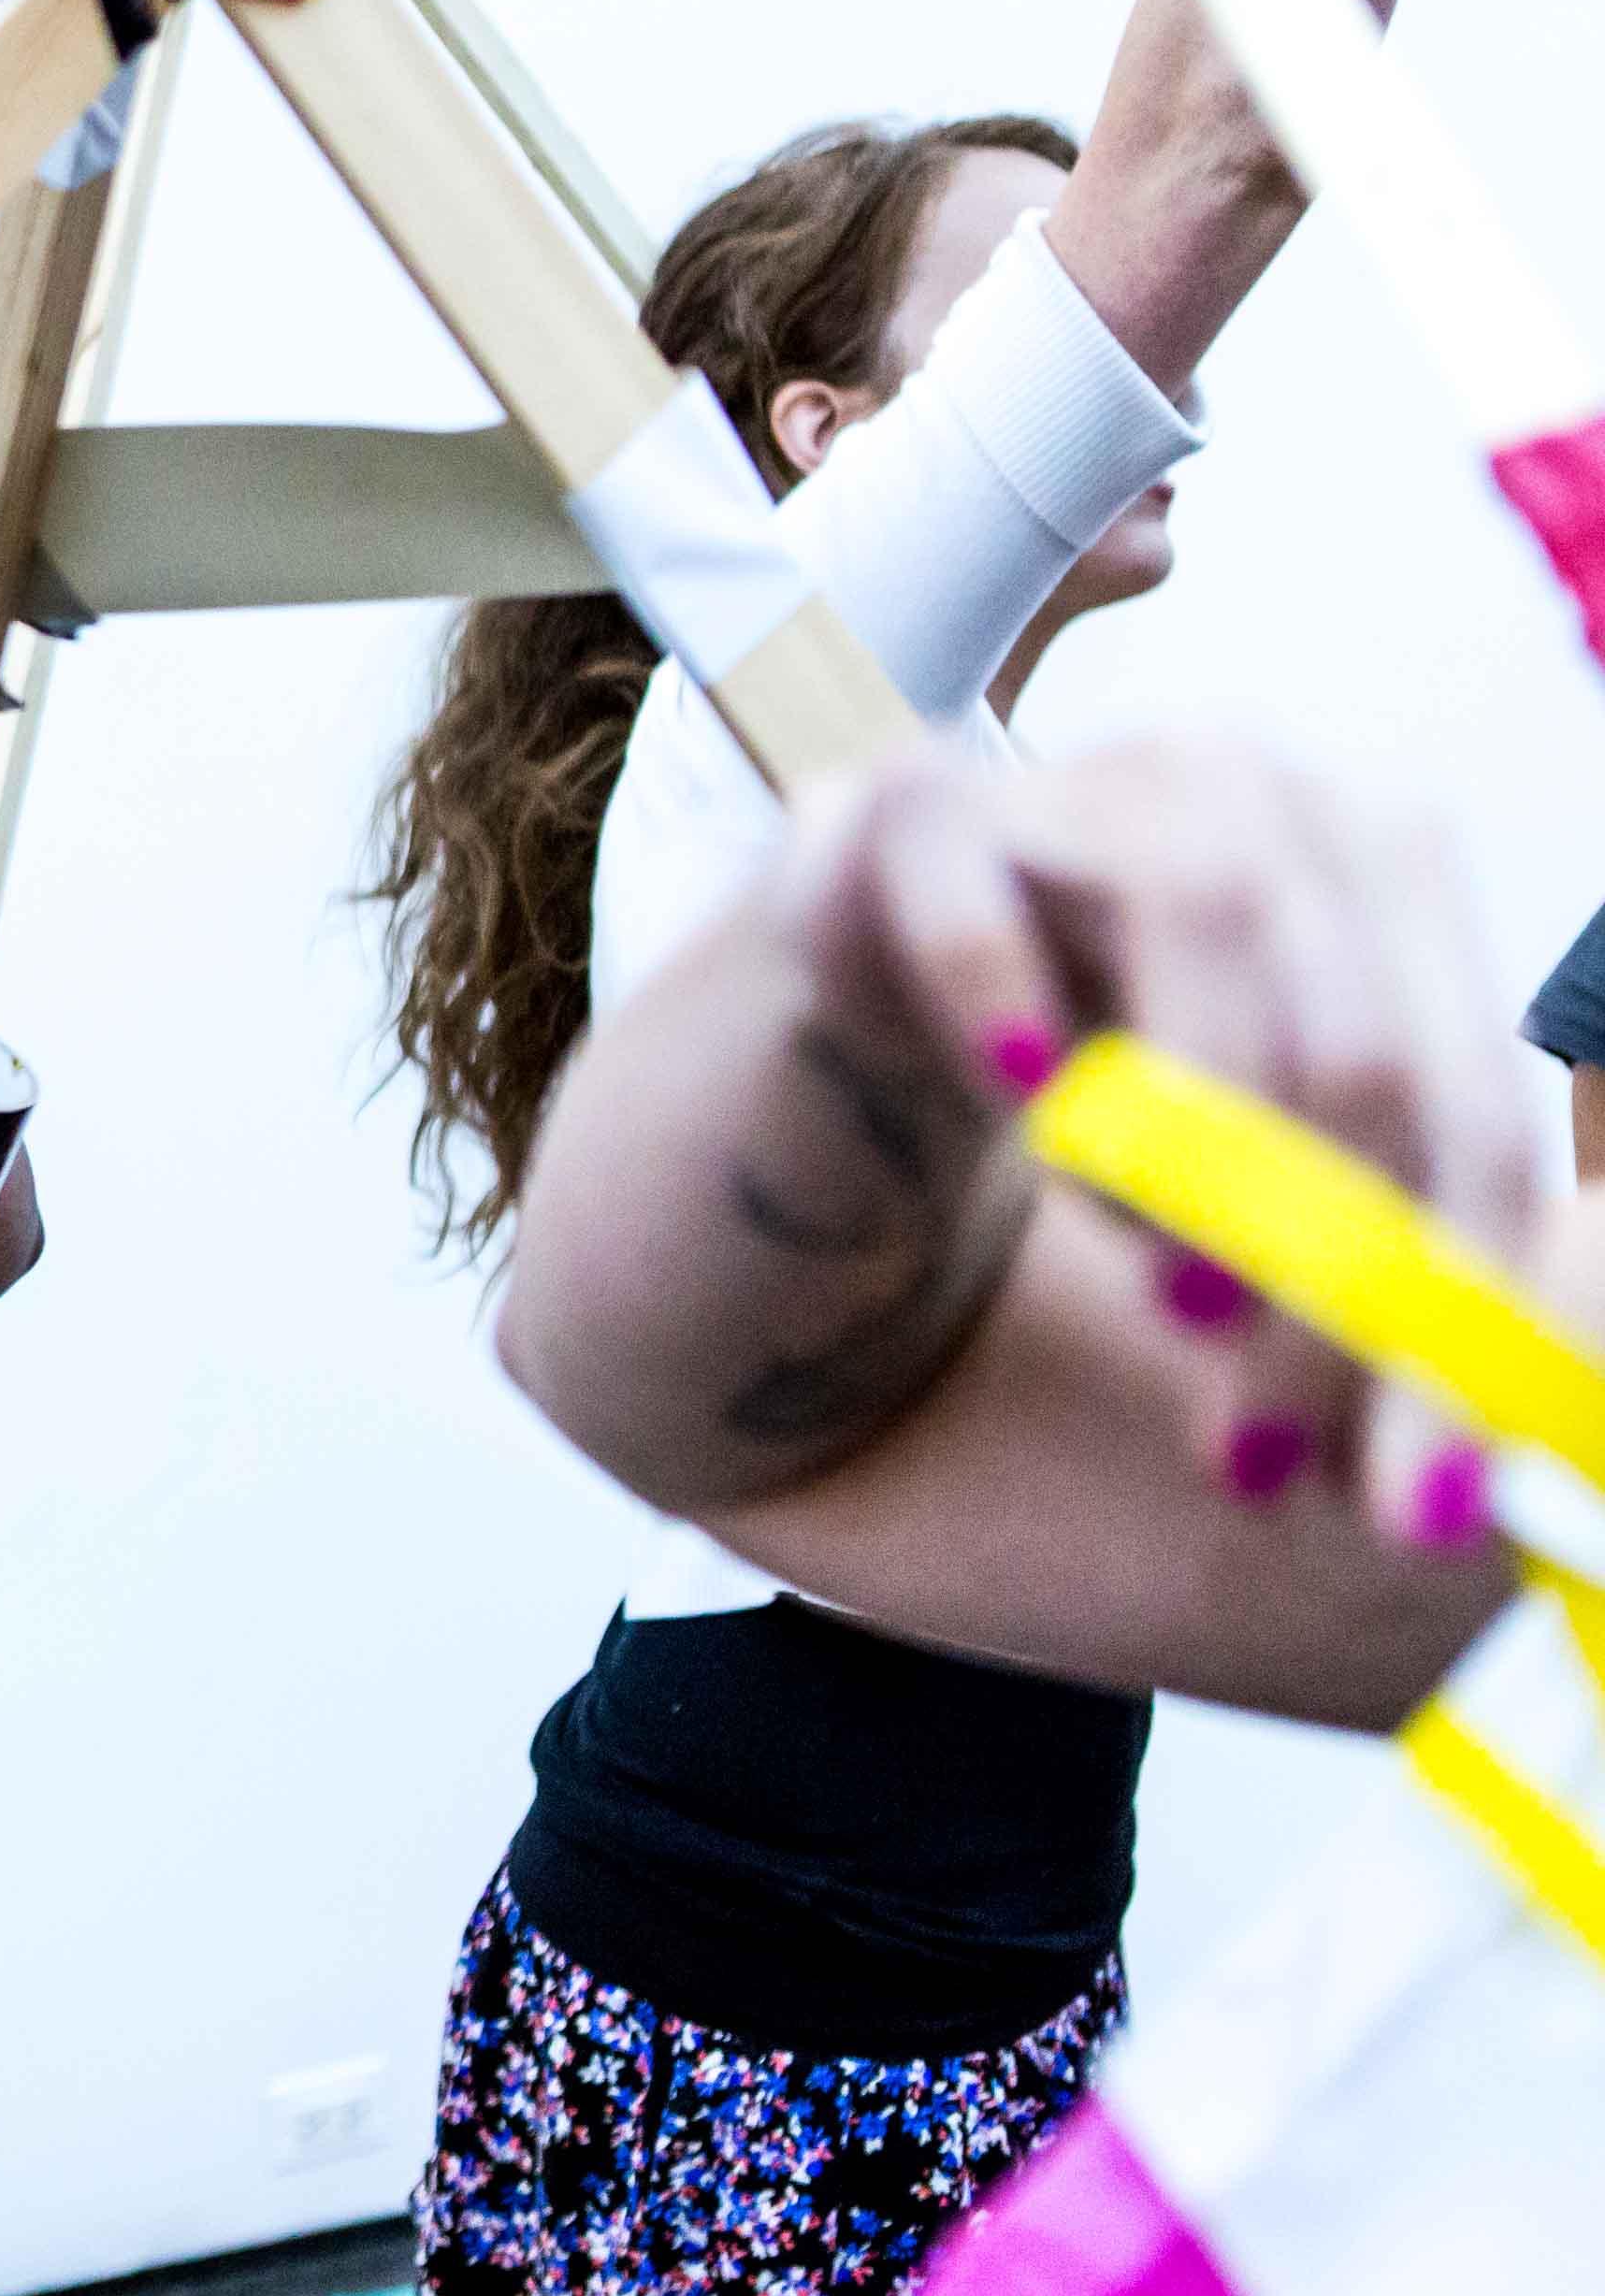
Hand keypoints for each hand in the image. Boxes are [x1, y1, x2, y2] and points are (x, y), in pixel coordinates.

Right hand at [769, 734, 1540, 1548]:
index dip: (1460, 1314)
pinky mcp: (884, 810)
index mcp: (1378, 878)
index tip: (1416, 1516)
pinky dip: (1005, 1007)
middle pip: (1359, 1039)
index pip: (1468, 1103)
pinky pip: (970, 903)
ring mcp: (1061, 780)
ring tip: (1155, 1300)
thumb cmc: (1051, 1143)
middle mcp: (1243, 793)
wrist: (794, 1091)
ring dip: (1197, 1156)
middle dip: (1327, 1286)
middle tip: (1251, 1463)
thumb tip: (1502, 1459)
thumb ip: (1380, 1287)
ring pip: (1211, 914)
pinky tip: (1021, 1092)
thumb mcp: (1256, 1222)